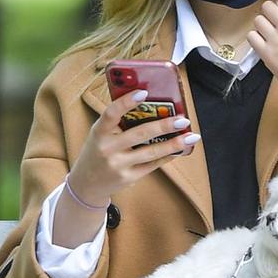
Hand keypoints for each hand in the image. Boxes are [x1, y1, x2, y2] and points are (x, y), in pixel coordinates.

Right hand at [68, 89, 198, 205]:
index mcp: (99, 132)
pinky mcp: (129, 178)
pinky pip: (152, 165)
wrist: (86, 184)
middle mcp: (108, 149)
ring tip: (191, 136)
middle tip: (182, 119)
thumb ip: (117, 121)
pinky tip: (179, 149)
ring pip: (151, 152)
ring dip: (173, 144)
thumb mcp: (100, 134)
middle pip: (140, 134)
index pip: (111, 113)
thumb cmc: (97, 151)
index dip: (127, 102)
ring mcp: (118, 165)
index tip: (144, 92)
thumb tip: (148, 104)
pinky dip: (167, 156)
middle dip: (164, 125)